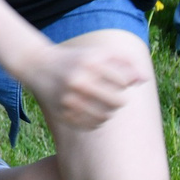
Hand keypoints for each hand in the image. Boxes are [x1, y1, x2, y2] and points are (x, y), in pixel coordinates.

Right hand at [23, 37, 149, 132]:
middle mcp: (78, 81)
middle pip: (118, 101)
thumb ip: (123, 61)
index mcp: (89, 63)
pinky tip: (92, 111)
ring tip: (102, 104)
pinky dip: (96, 121)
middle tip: (112, 96)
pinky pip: (91, 125)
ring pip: (106, 116)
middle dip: (119, 99)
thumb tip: (143, 79)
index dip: (124, 82)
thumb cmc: (73, 59)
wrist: (36, 65)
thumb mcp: (96, 53)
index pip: (123, 81)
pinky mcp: (61, 113)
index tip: (115, 80)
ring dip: (109, 111)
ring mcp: (69, 99)